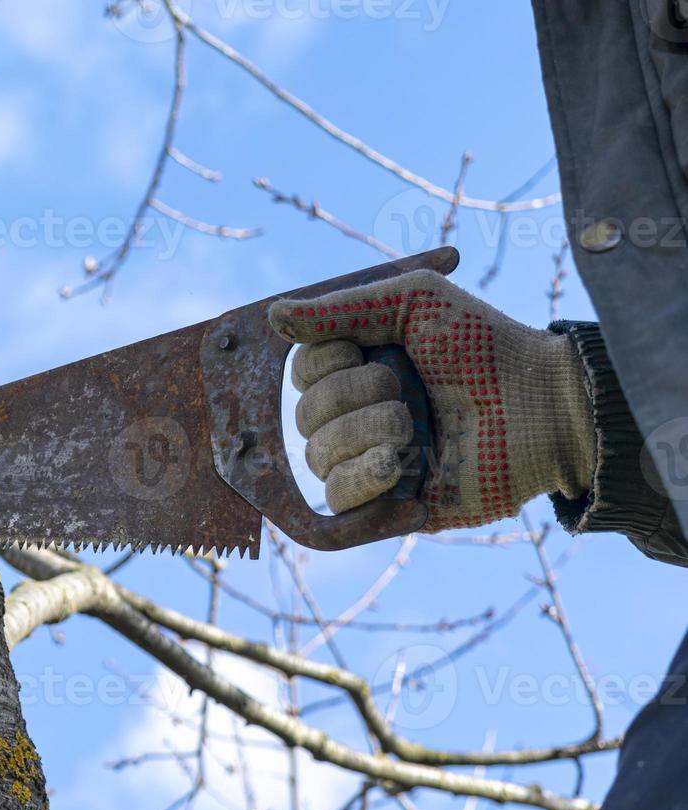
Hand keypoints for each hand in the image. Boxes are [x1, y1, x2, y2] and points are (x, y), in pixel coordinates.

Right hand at [267, 269, 595, 530]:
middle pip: (304, 415)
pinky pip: (337, 500)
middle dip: (354, 397)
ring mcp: (371, 460)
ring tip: (416, 429)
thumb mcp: (413, 300)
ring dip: (368, 434)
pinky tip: (400, 466)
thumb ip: (341, 307)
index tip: (370, 349)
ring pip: (317, 455)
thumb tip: (274, 314)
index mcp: (361, 367)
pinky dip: (364, 478)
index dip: (327, 361)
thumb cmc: (484, 345)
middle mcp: (359, 414)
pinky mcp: (387, 504)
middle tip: (407, 388)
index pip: (302, 370)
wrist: (540, 405)